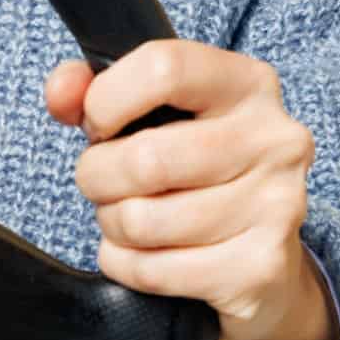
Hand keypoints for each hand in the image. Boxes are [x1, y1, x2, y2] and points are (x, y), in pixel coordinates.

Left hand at [43, 40, 325, 339]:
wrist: (264, 261)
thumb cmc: (196, 172)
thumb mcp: (154, 114)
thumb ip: (95, 90)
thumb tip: (62, 91)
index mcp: (248, 84)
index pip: (164, 69)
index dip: (106, 100)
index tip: (98, 124)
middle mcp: (274, 140)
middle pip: (146, 159)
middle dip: (99, 176)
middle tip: (104, 182)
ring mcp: (277, 207)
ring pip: (143, 221)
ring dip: (112, 224)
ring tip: (128, 217)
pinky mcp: (260, 269)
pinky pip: (153, 270)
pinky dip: (126, 265)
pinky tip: (140, 254)